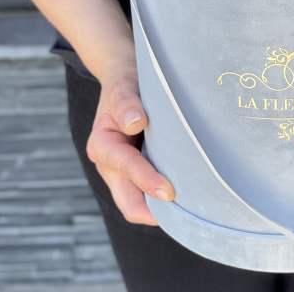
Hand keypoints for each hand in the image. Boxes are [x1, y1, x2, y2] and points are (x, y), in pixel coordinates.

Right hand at [86, 60, 175, 224]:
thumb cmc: (126, 84)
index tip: (171, 192)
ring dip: (160, 209)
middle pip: (129, 203)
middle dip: (154, 211)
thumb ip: (127, 104)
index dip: (148, 182)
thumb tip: (135, 123)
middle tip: (187, 212)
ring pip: (139, 203)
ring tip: (191, 209)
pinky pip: (148, 195)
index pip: (127, 169)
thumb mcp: (124, 88)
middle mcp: (110, 165)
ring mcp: (122, 172)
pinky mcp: (137, 172)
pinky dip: (162, 199)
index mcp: (102, 145)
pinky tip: (188, 195)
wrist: (124, 81)